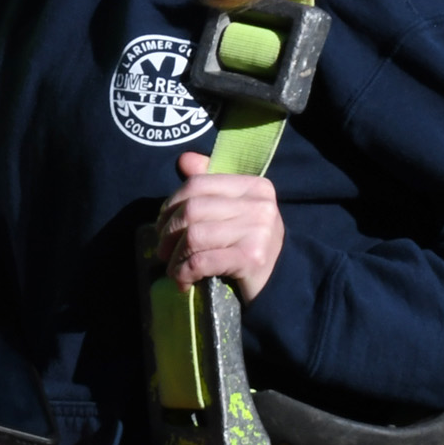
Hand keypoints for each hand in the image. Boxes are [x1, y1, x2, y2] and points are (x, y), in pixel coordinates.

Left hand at [159, 151, 284, 303]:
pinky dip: (184, 272)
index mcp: (254, 186)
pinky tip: (183, 282)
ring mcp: (258, 230)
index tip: (163, 224)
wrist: (280, 284)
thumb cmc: (248, 245)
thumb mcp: (232, 211)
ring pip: (193, 235)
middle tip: (163, 250)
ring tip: (172, 268)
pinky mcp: (251, 258)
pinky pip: (201, 261)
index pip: (198, 184)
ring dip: (175, 257)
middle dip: (168, 232)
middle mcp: (259, 204)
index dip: (171, 204)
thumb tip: (185, 160)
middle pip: (192, 209)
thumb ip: (210, 185)